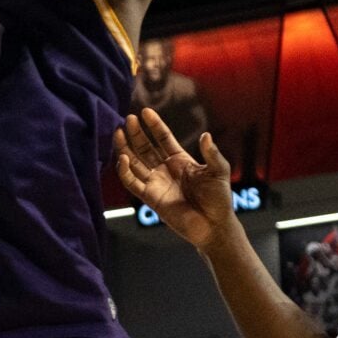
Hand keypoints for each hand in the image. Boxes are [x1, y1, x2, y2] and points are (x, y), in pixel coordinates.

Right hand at [113, 110, 236, 250]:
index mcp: (180, 160)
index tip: (145, 112)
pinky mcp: (150, 198)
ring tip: (118, 132)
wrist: (214, 226)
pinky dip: (125, 171)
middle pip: (146, 147)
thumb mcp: (219, 171)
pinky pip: (133, 183)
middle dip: (136, 133)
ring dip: (125, 148)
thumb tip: (205, 135)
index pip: (163, 138)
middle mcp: (165, 169)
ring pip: (135, 162)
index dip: (154, 125)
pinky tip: (123, 158)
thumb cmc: (219, 199)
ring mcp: (156, 183)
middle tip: (128, 118)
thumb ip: (212, 154)